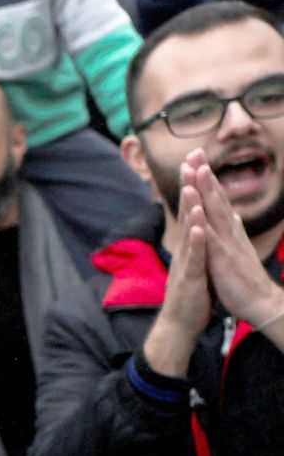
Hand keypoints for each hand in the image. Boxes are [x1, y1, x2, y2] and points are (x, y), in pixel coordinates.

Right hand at [142, 152, 214, 376]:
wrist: (181, 323)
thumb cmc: (193, 294)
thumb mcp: (199, 261)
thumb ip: (201, 241)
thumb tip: (205, 223)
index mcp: (191, 243)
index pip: (193, 207)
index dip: (194, 182)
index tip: (197, 158)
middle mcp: (185, 248)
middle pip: (187, 210)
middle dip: (189, 184)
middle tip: (190, 159)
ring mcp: (185, 262)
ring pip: (188, 230)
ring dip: (189, 208)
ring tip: (190, 186)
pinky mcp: (189, 278)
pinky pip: (194, 257)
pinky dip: (195, 241)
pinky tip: (198, 227)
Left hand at [187, 153, 283, 324]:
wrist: (261, 303)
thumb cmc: (246, 278)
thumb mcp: (238, 250)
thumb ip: (233, 231)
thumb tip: (232, 215)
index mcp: (230, 231)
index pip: (217, 201)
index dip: (207, 180)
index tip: (197, 160)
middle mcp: (230, 232)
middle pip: (216, 199)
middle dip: (205, 175)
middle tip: (196, 152)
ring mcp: (228, 244)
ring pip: (215, 213)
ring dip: (206, 191)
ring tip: (198, 169)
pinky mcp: (224, 259)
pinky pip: (213, 239)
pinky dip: (205, 223)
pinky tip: (197, 210)